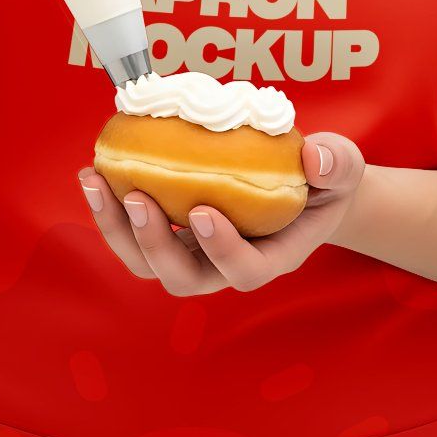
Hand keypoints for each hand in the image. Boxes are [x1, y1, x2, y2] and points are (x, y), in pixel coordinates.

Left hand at [78, 133, 366, 295]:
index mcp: (272, 256)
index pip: (246, 271)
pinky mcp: (169, 234)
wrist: (303, 185)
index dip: (221, 250)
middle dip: (155, 244)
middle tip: (137, 198)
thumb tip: (315, 157)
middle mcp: (225, 266)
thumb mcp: (343, 167)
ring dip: (116, 228)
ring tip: (97, 183)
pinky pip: (132, 234)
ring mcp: (193, 253)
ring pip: (146, 262)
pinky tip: (93, 172)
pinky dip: (109, 207)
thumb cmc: (325, 180)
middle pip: (183, 278)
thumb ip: (336, 164)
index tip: (201, 212)